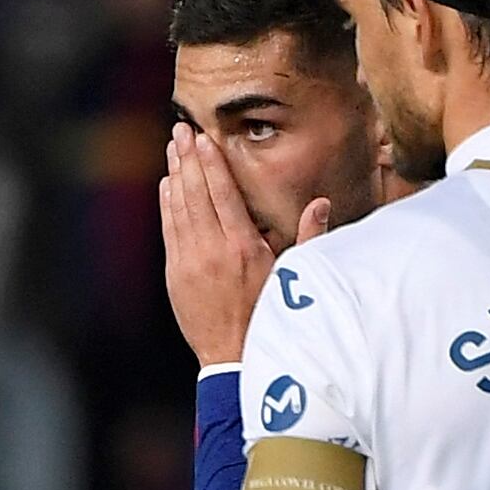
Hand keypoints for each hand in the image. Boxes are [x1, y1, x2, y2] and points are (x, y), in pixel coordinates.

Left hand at [161, 125, 323, 368]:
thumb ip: (308, 237)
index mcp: (244, 247)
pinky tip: (167, 185)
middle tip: (181, 131)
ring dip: (175, 176)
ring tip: (173, 149)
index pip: (223, 194)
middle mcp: (213, 251)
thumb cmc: (270, 315)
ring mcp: (190, 263)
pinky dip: (167, 206)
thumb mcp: (295, 276)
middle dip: (188, 159)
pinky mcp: (176, 275)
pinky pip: (170, 231)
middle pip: (197, 194)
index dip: (212, 163)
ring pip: (179, 209)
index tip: (204, 139)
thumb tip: (322, 203)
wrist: (234, 357)